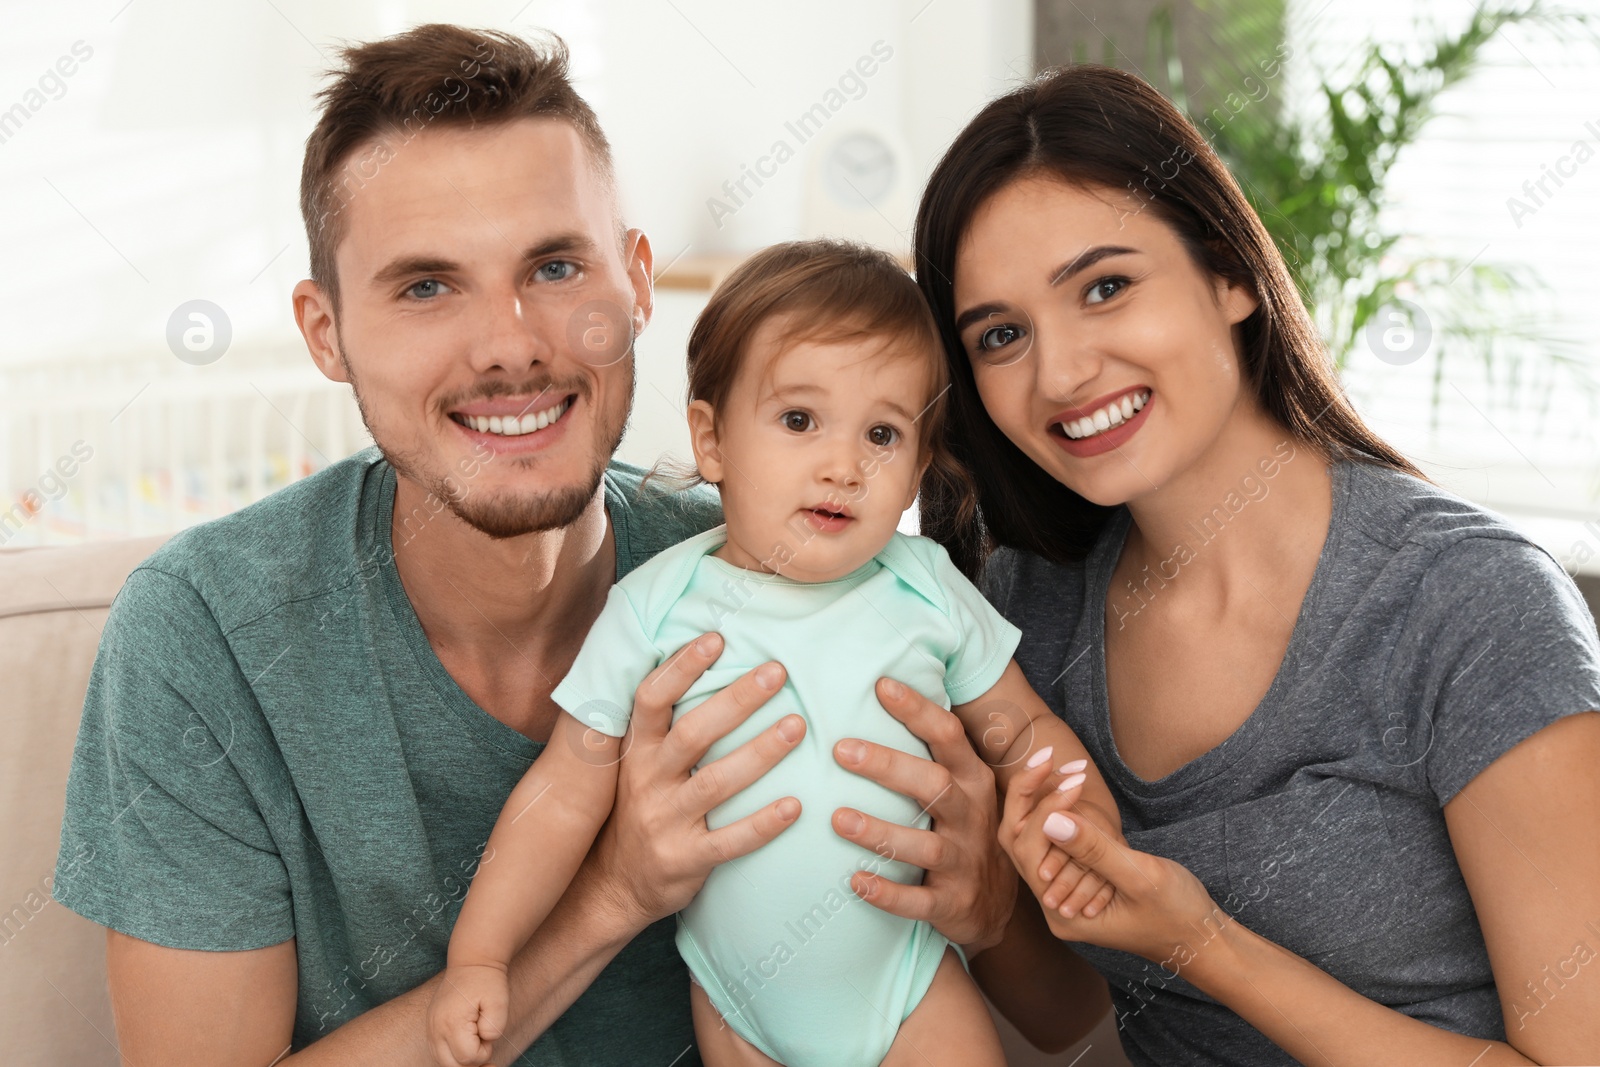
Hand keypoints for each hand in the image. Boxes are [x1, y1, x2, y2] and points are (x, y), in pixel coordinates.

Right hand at [428, 962, 508, 1066]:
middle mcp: (435, 1028)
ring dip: (461, 1058)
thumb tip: (483, 1040)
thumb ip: (494, 1027)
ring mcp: (430, 1028)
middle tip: (483, 1039)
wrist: (471, 962)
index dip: (484, 1051)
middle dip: (472, 1058)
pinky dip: (453, 1053)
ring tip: (475, 1038)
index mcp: (451, 1022)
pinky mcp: (430, 1027)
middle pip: (452, 1066)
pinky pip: (439, 1052)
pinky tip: (465, 1040)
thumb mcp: (499, 1001)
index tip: (488, 1031)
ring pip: (444, 1062)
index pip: (468, 1058)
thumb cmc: (487, 981)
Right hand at [589, 632, 805, 929]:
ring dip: (759, 752)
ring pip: (716, 783)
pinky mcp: (685, 859)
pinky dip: (762, 824)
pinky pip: (729, 841)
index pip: (651, 700)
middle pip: (693, 733)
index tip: (716, 638)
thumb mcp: (637, 763)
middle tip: (777, 673)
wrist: (612, 884)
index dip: (681, 668)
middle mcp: (646, 781)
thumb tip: (704, 660)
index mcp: (636, 751)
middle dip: (737, 700)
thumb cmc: (638, 808)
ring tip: (797, 726)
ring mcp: (664, 822)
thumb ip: (664, 725)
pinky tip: (795, 806)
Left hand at [830, 677, 1015, 955]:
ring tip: (837, 818)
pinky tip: (854, 881)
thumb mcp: (962, 786)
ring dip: (880, 832)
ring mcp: (964, 862)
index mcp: (972, 779)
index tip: (881, 685)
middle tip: (840, 749)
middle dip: (888, 766)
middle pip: (934, 785)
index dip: (917, 710)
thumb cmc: (963, 829)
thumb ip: (931, 750)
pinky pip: (919, 902)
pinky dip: (888, 894)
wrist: (995, 905)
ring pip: (924, 846)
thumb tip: (882, 687)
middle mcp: (972, 816)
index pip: (948, 736)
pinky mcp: (953, 903)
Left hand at [1000, 755, 1223, 964]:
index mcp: (1063, 914)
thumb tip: (1050, 819)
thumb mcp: (1141, 877)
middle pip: (1022, 841)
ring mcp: (1064, 898)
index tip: (1074, 778)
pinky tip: (1076, 787)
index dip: (1045, 807)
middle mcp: (1054, 908)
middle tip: (1051, 758)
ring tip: (1068, 768)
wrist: (1201, 937)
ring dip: (1046, 801)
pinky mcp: (1077, 885)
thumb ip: (1096, 850)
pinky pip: (1057, 845)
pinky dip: (1063, 814)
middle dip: (1032, 797)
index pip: (1029, 848)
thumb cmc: (1178, 913)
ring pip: (1037, 840)